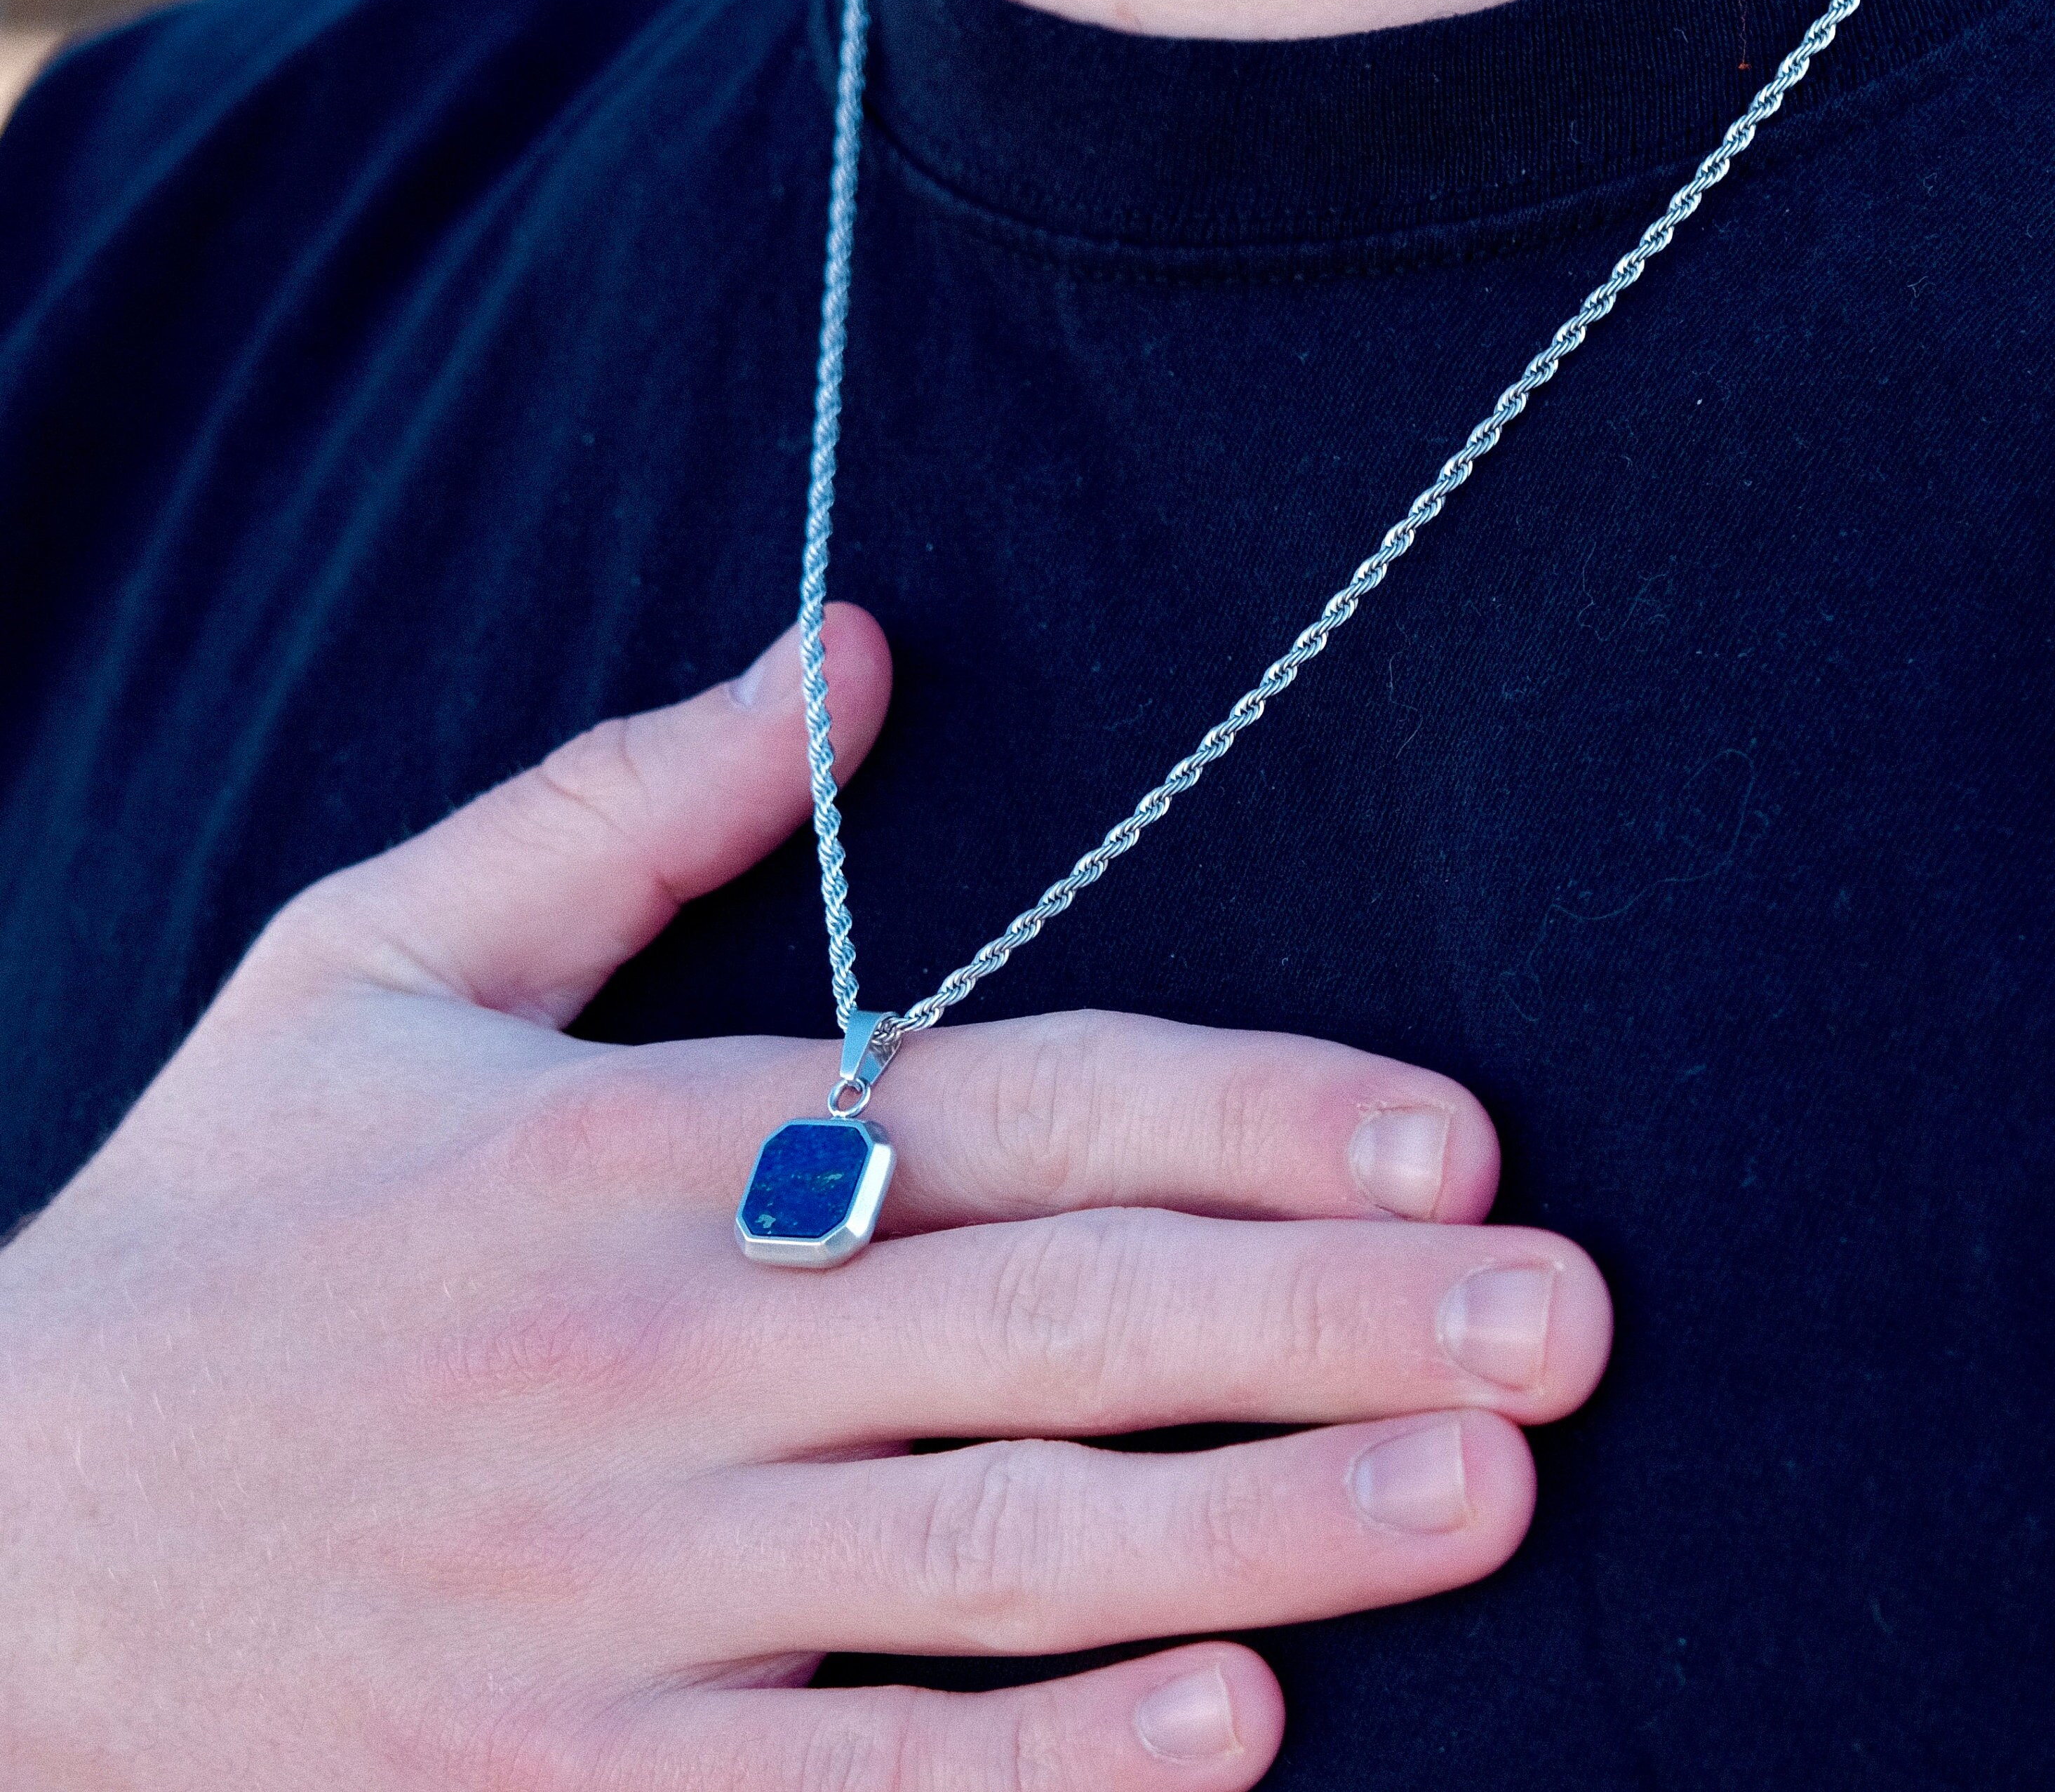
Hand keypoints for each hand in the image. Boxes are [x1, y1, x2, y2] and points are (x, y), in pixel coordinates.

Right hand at [0, 606, 1610, 1791]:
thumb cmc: (215, 1228)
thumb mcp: (371, 958)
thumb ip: (627, 799)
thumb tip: (851, 646)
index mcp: (639, 1146)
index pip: (1000, 1105)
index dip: (1236, 1108)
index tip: (1450, 1130)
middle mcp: (662, 1365)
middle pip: (1052, 1329)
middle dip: (1325, 1320)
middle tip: (1569, 1322)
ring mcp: (629, 1600)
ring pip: (999, 1564)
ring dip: (1260, 1530)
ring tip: (1488, 1499)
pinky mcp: (580, 1788)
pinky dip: (1055, 1774)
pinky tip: (1244, 1732)